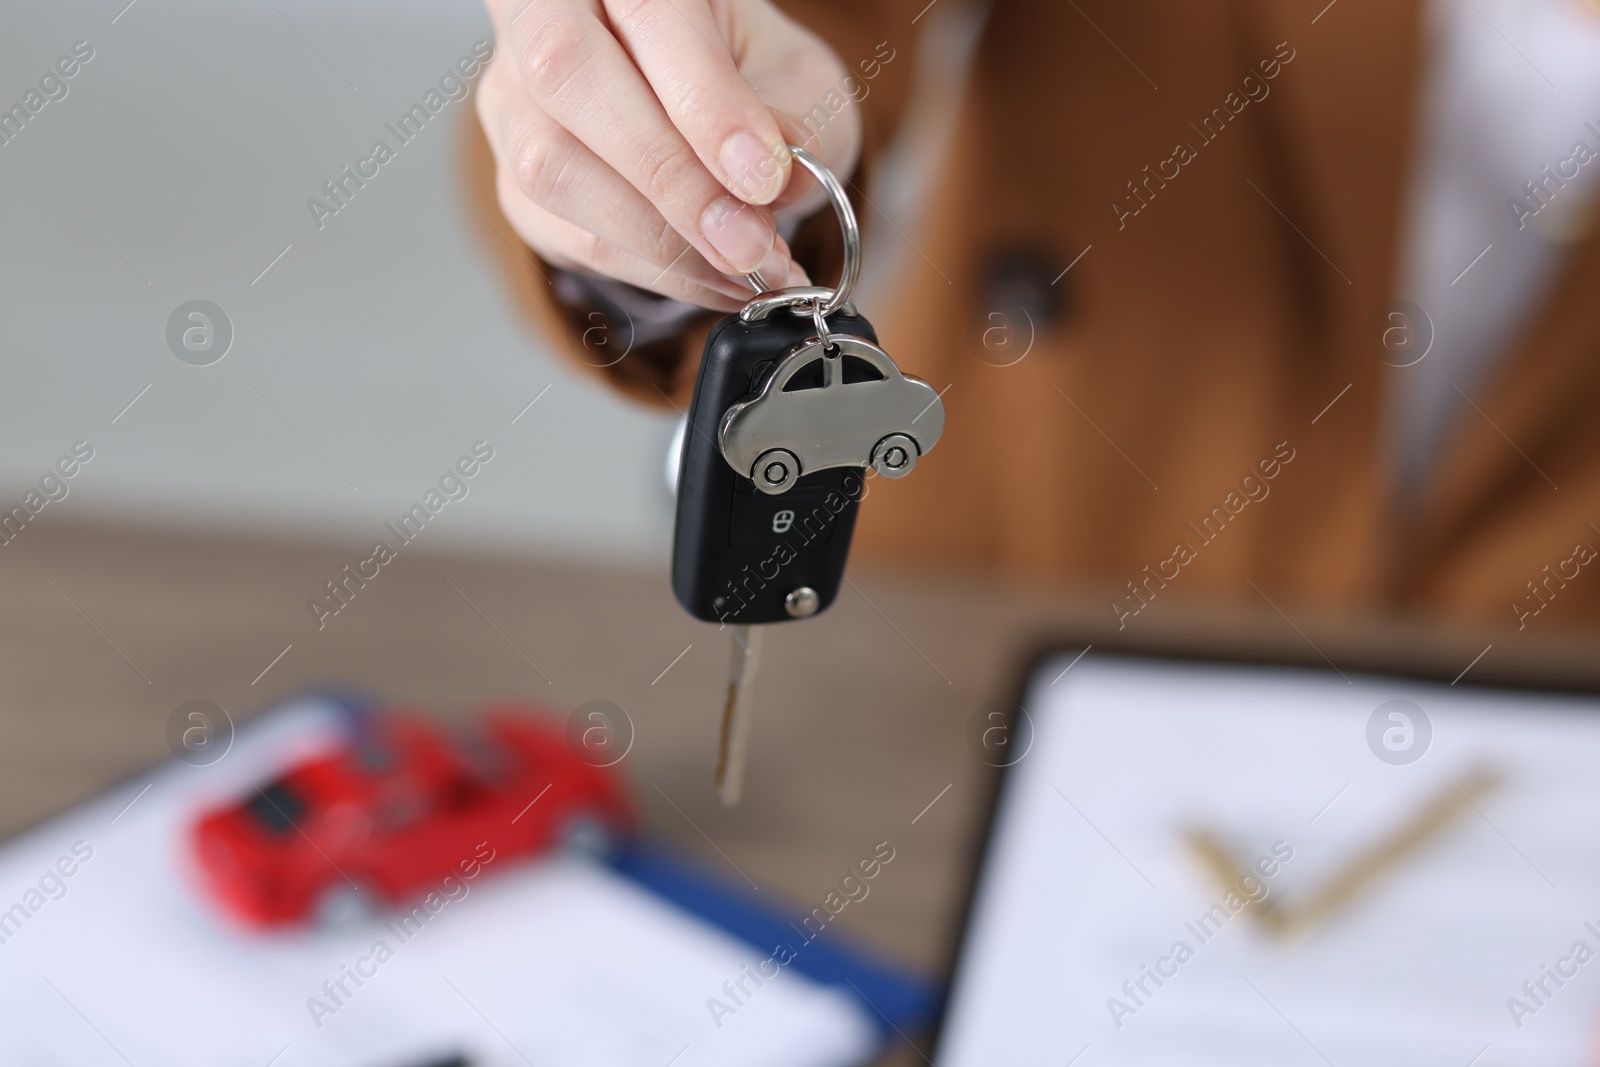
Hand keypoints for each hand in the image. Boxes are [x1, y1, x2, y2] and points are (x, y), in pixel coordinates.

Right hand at [478, 0, 860, 310]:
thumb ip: (792, 116)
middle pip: (568, 73)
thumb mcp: (793, 76)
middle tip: (748, 243)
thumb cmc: (744, 76)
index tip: (764, 177)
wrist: (695, 112)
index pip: (648, 14)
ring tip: (749, 268)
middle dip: (669, 177)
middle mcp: (546, 16)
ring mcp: (516, 101)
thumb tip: (781, 177)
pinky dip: (655, 273)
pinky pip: (569, 235)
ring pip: (553, 167)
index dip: (705, 101)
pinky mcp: (515, 183)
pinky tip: (716, 279)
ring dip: (663, 242)